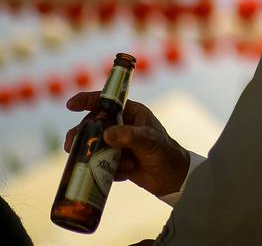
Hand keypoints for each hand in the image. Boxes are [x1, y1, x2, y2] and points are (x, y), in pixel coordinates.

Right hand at [65, 92, 190, 197]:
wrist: (173, 179)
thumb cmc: (166, 154)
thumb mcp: (150, 142)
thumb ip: (130, 136)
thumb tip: (107, 134)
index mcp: (132, 113)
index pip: (107, 101)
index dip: (87, 100)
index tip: (70, 104)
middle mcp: (123, 126)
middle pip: (93, 125)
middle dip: (81, 135)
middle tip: (71, 146)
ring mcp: (118, 143)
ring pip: (93, 145)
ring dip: (93, 156)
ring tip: (97, 165)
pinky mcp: (115, 160)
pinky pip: (99, 163)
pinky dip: (104, 170)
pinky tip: (121, 175)